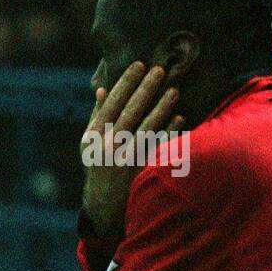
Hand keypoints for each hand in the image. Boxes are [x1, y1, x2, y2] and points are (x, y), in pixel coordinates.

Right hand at [81, 62, 180, 239]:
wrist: (104, 205)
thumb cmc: (99, 167)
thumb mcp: (90, 143)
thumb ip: (97, 116)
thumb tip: (102, 88)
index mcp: (94, 134)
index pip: (112, 102)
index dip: (126, 82)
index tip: (139, 65)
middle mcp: (108, 145)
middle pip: (130, 110)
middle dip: (145, 88)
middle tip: (160, 69)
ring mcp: (125, 158)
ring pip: (146, 127)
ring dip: (161, 108)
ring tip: (175, 90)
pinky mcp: (140, 170)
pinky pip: (158, 147)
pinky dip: (169, 132)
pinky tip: (180, 118)